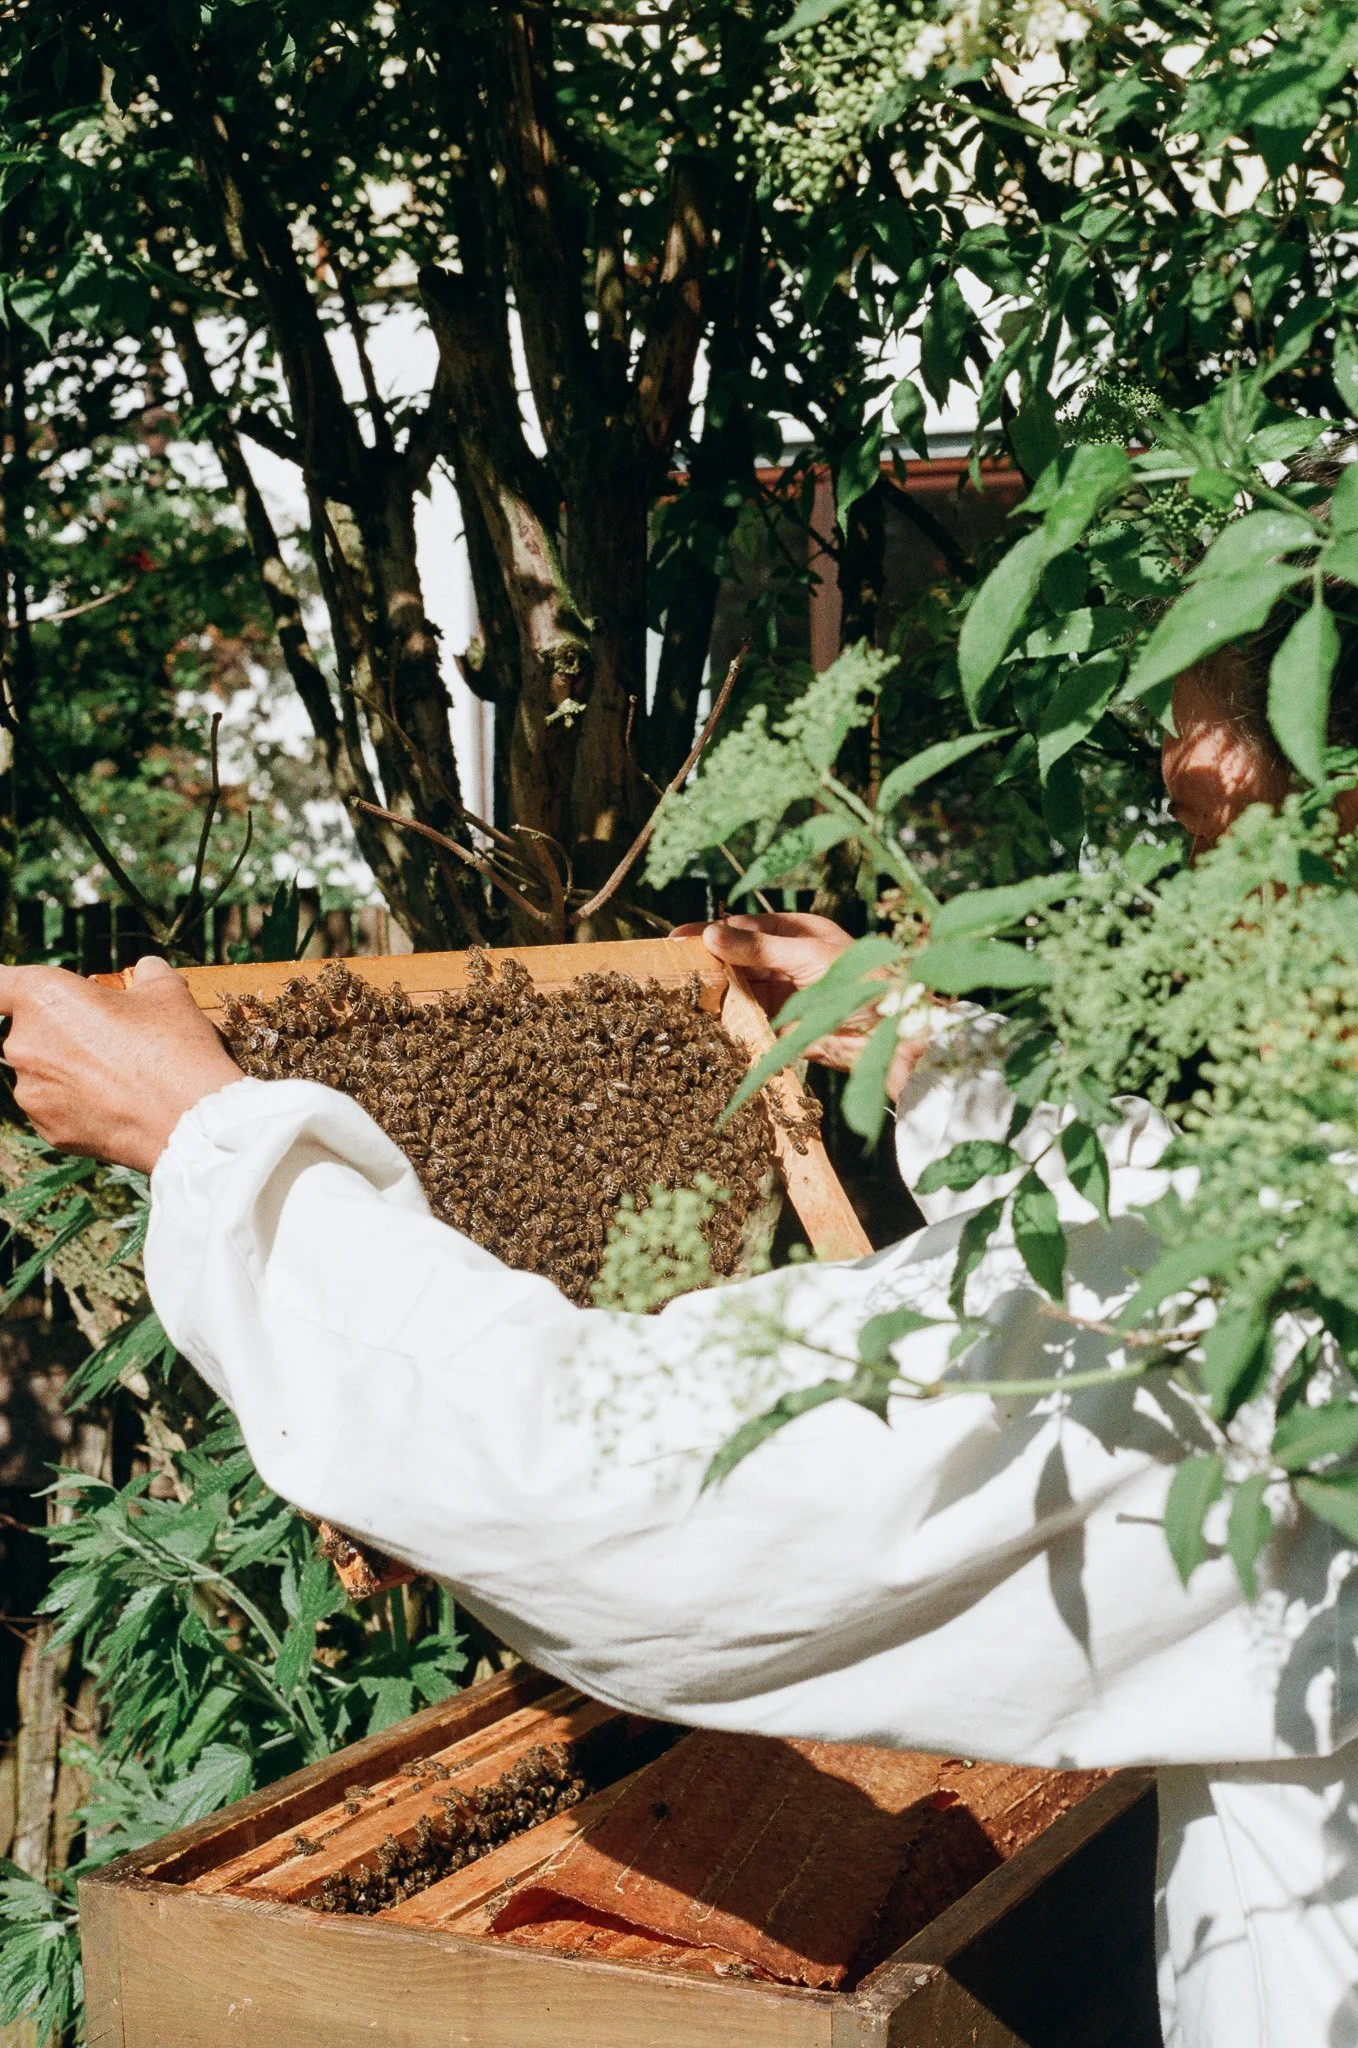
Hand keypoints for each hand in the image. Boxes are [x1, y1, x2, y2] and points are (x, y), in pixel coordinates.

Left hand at [0, 955, 243, 1172]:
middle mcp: (24, 1044)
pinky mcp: (46, 1129)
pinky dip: (77, 1105)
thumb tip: (147, 970)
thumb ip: (146, 974)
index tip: (16, 991)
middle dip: (61, 1030)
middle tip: (110, 1037)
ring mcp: (31, 1092)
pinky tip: (117, 1105)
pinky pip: (55, 1108)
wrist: (189, 1121)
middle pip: (30, 1030)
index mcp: (43, 998)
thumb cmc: (174, 1047)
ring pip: (42, 1071)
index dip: (7, 985)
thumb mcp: (167, 992)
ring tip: (119, 1078)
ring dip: (68, 1070)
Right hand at [672, 911, 930, 1093]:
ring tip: (680, 999)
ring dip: (714, 997)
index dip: (710, 934)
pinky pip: (750, 1023)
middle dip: (706, 966)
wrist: (897, 1033)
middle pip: (736, 961)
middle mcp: (786, 961)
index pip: (744, 929)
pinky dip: (730, 1025)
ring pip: (738, 992)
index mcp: (795, 932)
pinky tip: (705, 1026)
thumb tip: (710, 935)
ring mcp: (784, 995)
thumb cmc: (863, 980)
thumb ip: (758, 948)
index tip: (677, 939)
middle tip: (670, 972)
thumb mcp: (807, 956)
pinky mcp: (784, 1028)